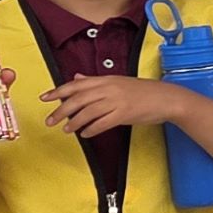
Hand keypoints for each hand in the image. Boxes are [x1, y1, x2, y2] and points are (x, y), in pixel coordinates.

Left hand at [42, 73, 185, 138]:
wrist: (167, 98)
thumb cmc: (143, 92)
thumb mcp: (118, 82)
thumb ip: (95, 81)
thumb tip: (76, 78)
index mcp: (107, 79)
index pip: (77, 85)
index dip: (59, 91)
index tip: (45, 98)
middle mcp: (109, 88)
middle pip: (78, 99)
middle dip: (61, 110)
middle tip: (50, 121)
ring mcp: (117, 101)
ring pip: (88, 112)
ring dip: (74, 122)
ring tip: (66, 130)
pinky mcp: (125, 113)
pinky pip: (102, 123)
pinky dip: (91, 129)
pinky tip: (85, 134)